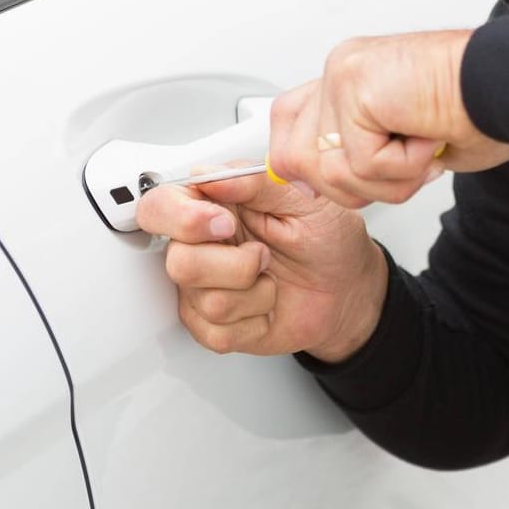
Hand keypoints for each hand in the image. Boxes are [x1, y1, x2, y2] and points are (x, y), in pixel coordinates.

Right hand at [135, 169, 387, 361]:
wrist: (349, 289)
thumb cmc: (327, 238)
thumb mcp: (302, 196)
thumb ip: (253, 181)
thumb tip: (207, 176)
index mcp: (213, 206)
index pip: (159, 207)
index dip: (180, 218)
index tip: (223, 222)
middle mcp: (201, 247)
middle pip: (178, 262)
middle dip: (234, 264)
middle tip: (264, 254)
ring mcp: (205, 289)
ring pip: (204, 300)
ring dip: (253, 290)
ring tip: (270, 275)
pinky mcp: (216, 327)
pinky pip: (218, 332)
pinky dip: (256, 319)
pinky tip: (267, 303)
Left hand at [268, 29, 508, 208]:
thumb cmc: (481, 111)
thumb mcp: (406, 147)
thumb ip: (359, 158)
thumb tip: (321, 184)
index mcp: (350, 81)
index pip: (288, 128)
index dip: (311, 167)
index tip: (354, 179)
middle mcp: (340, 72)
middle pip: (294, 160)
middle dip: (353, 185)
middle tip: (408, 165)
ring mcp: (343, 76)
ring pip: (329, 170)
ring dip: (387, 179)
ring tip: (423, 148)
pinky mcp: (355, 86)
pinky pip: (362, 162)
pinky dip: (404, 167)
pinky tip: (429, 135)